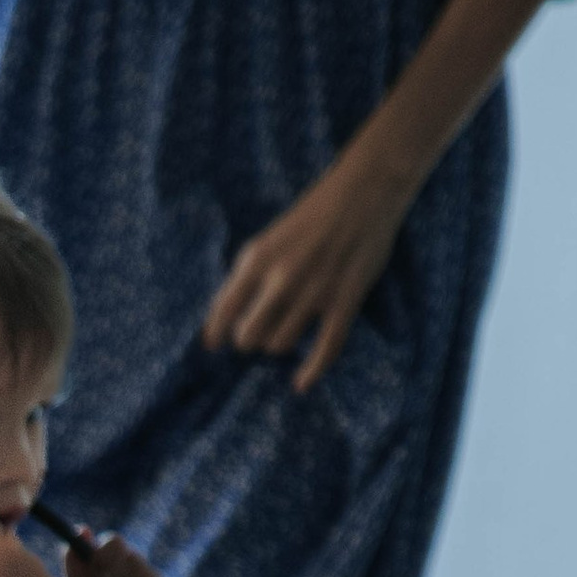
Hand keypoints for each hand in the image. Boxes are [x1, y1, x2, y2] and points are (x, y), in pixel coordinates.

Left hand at [203, 146, 411, 388]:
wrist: (364, 193)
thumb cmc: (312, 216)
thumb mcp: (269, 239)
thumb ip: (248, 275)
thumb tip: (225, 316)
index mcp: (257, 259)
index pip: (223, 310)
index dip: (215, 333)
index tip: (213, 345)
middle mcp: (281, 279)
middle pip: (249, 336)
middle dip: (249, 340)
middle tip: (257, 333)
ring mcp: (314, 292)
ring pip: (279, 345)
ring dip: (278, 345)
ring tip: (284, 333)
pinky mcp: (345, 300)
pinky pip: (325, 348)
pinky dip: (311, 370)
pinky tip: (300, 383)